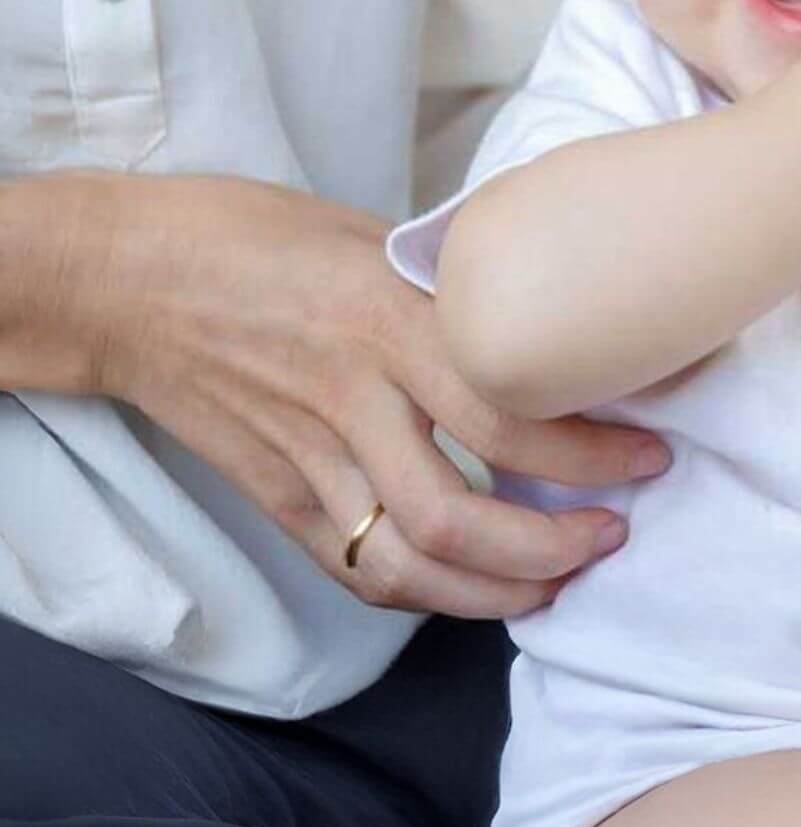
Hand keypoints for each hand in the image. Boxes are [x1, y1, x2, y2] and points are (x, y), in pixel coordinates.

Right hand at [75, 174, 670, 617]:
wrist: (128, 277)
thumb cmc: (256, 234)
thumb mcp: (371, 237)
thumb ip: (449, 292)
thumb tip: (532, 322)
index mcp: (389, 319)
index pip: (511, 411)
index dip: (592, 452)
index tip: (646, 459)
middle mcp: (353, 397)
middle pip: (462, 514)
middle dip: (553, 545)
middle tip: (611, 536)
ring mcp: (306, 456)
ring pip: (408, 563)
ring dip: (494, 592)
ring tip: (554, 584)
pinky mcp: (272, 494)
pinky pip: (353, 567)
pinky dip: (420, 592)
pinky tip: (468, 587)